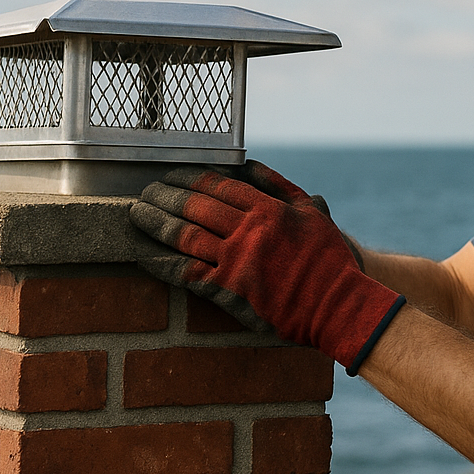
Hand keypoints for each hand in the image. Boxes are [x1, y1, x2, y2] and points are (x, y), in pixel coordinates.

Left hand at [129, 161, 404, 373]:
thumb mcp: (312, 212)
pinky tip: (142, 254)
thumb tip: (247, 166)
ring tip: (136, 214)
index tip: (170, 175)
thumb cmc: (329, 260)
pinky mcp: (229, 292)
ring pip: (184, 236)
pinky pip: (185, 273)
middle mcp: (249, 232)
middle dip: (164, 196)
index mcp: (268, 209)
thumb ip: (279, 186)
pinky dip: (159, 262)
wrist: (338, 306)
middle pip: (194, 207)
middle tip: (145, 192)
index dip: (189, 178)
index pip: (218, 185)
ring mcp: (236, 262)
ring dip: (155, 223)